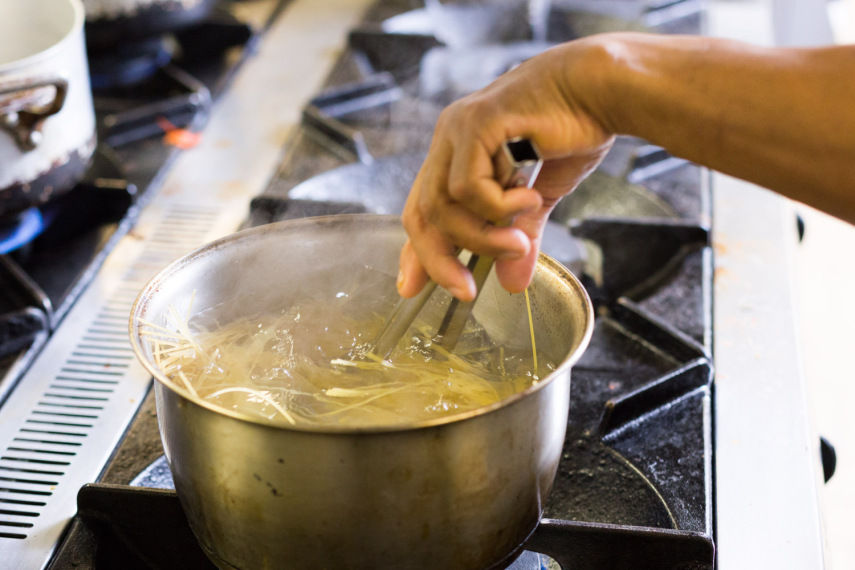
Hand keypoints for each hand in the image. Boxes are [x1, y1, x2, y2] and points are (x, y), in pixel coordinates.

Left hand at [398, 41, 614, 300]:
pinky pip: (467, 184)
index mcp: (458, 153)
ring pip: (443, 203)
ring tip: (518, 243)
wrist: (600, 90)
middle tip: (466, 290)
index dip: (416, 252)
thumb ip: (520, 235)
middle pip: (422, 212)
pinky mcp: (476, 122)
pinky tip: (528, 196)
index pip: (423, 209)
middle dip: (439, 259)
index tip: (411, 288)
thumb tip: (514, 283)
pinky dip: (496, 205)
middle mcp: (450, 139)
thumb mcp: (539, 196)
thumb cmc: (573, 130)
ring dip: (480, 237)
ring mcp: (458, 129)